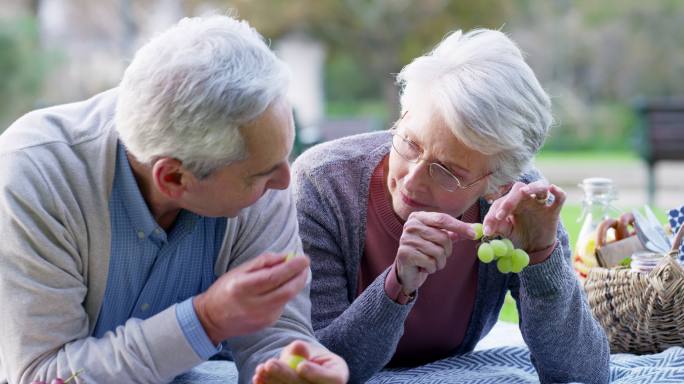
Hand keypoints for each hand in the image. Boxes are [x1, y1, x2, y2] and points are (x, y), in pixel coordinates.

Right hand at [194, 253, 309, 344]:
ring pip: (286, 299)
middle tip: (305, 265)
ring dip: (295, 285)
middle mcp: (253, 304)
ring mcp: (261, 317)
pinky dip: (286, 295)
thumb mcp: (239, 271)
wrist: (213, 319)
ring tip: (296, 273)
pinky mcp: (267, 324)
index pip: (274, 277)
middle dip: (300, 277)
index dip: (292, 267)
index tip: (303, 258)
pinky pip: (282, 306)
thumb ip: (263, 262)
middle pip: (286, 291)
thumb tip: (286, 256)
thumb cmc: (225, 290)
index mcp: (243, 287)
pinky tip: (281, 288)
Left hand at [252, 340, 348, 383]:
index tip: (301, 366)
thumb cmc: (307, 357)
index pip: (333, 379)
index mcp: (337, 376)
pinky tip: (258, 379)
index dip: (316, 374)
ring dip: (273, 383)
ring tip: (260, 369)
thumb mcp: (307, 348)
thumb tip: (296, 348)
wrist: (301, 368)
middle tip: (269, 364)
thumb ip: (302, 348)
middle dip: (286, 376)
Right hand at [396, 211, 475, 294]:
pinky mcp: (405, 254)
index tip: (474, 234)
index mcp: (419, 217)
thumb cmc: (425, 252)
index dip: (460, 227)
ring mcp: (406, 239)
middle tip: (441, 256)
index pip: (442, 219)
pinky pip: (430, 262)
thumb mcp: (440, 240)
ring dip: (439, 262)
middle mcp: (410, 225)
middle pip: (442, 237)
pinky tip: (423, 267)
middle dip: (447, 251)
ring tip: (430, 262)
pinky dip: (431, 268)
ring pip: (438, 252)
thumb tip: (476, 228)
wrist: (408, 271)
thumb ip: (455, 232)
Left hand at [483, 181, 565, 263]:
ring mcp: (540, 204)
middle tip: (500, 215)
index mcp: (510, 203)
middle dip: (509, 200)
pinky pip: (560, 198)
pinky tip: (553, 189)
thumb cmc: (518, 235)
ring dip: (531, 187)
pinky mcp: (553, 212)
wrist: (535, 248)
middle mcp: (525, 199)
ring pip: (539, 186)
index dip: (492, 215)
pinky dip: (558, 192)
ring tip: (523, 192)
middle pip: (518, 189)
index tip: (488, 230)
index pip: (500, 202)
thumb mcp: (506, 233)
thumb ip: (498, 228)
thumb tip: (486, 230)